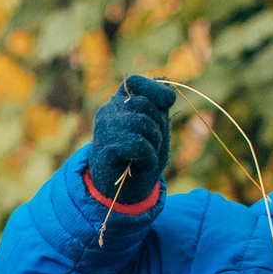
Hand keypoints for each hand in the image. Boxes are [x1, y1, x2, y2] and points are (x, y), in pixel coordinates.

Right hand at [88, 74, 176, 203]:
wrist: (124, 191)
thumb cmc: (141, 156)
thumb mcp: (155, 127)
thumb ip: (159, 106)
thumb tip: (165, 83)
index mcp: (120, 102)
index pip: (135, 82)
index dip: (155, 89)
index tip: (167, 102)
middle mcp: (109, 111)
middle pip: (145, 105)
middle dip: (158, 126)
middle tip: (153, 144)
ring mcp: (104, 129)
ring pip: (143, 123)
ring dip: (155, 142)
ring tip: (147, 154)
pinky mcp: (105, 150)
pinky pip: (138, 145)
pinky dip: (148, 157)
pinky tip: (142, 163)